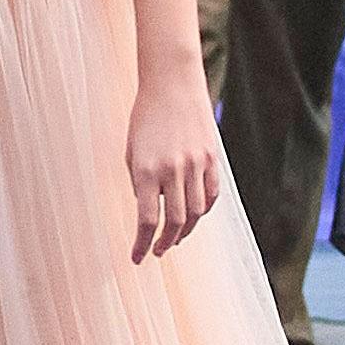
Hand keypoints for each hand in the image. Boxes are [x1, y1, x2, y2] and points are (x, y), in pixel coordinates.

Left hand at [125, 80, 223, 264]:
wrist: (172, 86)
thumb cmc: (144, 118)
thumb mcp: (132, 150)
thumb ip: (139, 181)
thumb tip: (148, 209)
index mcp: (146, 170)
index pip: (147, 219)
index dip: (142, 244)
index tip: (137, 258)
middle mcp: (173, 171)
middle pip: (175, 221)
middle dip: (165, 242)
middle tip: (158, 251)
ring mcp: (196, 165)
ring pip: (197, 212)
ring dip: (185, 230)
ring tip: (174, 238)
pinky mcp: (212, 159)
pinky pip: (212, 194)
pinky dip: (204, 211)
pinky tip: (194, 218)